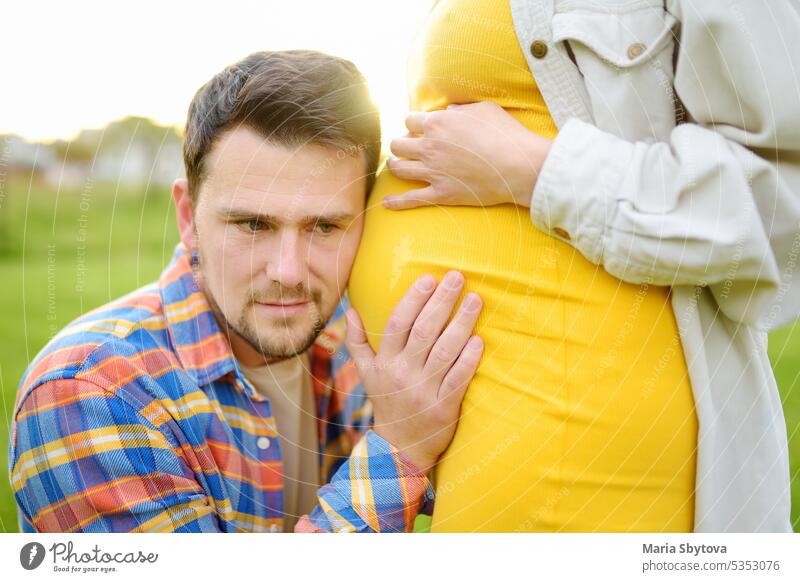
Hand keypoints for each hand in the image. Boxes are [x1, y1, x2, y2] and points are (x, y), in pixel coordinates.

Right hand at [344, 272, 483, 473]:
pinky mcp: (444, 407)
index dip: (414, 300)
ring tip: (475, 300)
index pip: (398, 324)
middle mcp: (402, 374)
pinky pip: (458, 378)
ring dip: (461, 323)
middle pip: (423, 331)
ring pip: (444, 351)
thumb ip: (357, 342)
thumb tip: (349, 310)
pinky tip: (479, 339)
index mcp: (385, 363)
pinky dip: (469, 359)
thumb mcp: (367, 374)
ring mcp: (423, 390)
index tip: (429, 278)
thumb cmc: (387, 403)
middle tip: (457, 277)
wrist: (399, 448)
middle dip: (441, 302)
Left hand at [385, 101, 550, 209]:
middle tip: (405, 148)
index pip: (409, 120)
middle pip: (398, 144)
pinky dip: (396, 202)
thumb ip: (461, 109)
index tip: (417, 129)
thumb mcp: (484, 109)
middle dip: (400, 144)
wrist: (519, 165)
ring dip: (395, 166)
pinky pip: (412, 199)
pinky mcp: (441, 194)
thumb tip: (449, 112)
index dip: (413, 124)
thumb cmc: (506, 134)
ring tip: (396, 166)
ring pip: (399, 168)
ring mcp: (433, 172)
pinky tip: (386, 204)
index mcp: (437, 123)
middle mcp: (430, 147)